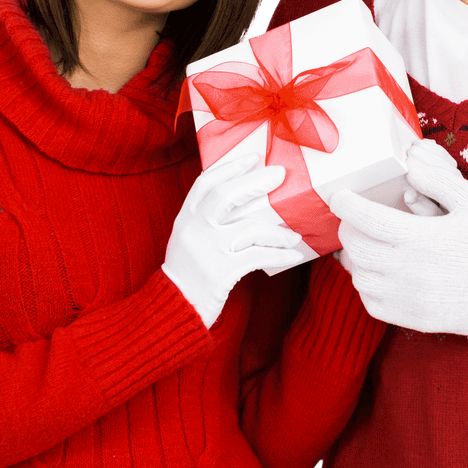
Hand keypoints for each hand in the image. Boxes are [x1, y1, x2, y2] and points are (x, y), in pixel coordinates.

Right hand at [163, 155, 305, 326]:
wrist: (173, 311)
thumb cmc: (188, 273)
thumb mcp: (189, 240)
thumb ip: (208, 220)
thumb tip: (248, 200)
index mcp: (185, 218)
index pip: (205, 183)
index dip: (230, 167)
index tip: (253, 157)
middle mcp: (193, 230)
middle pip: (226, 196)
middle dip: (256, 182)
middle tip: (280, 174)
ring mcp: (207, 250)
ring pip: (250, 228)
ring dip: (278, 231)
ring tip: (293, 235)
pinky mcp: (220, 272)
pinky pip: (258, 256)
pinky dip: (279, 254)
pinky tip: (291, 256)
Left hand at [330, 139, 467, 348]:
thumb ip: (438, 180)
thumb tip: (408, 164)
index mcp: (421, 238)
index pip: (365, 219)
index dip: (345, 204)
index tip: (340, 196)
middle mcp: (409, 271)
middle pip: (356, 248)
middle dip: (349, 228)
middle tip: (354, 218)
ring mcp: (410, 299)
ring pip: (359, 278)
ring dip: (356, 258)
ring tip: (367, 243)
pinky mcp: (415, 319)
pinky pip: (373, 304)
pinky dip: (367, 286)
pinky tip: (379, 273)